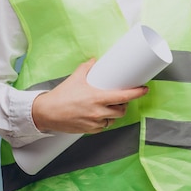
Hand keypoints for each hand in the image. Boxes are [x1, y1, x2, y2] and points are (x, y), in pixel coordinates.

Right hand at [32, 59, 147, 134]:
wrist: (47, 112)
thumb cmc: (61, 95)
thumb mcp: (76, 77)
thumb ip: (87, 67)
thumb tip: (95, 60)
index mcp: (97, 98)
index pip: (123, 96)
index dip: (137, 93)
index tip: (144, 89)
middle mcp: (98, 112)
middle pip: (121, 110)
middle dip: (125, 104)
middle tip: (123, 98)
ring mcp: (94, 122)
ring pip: (113, 119)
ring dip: (115, 113)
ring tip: (111, 106)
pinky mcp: (89, 130)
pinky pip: (103, 127)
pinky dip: (105, 121)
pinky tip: (101, 115)